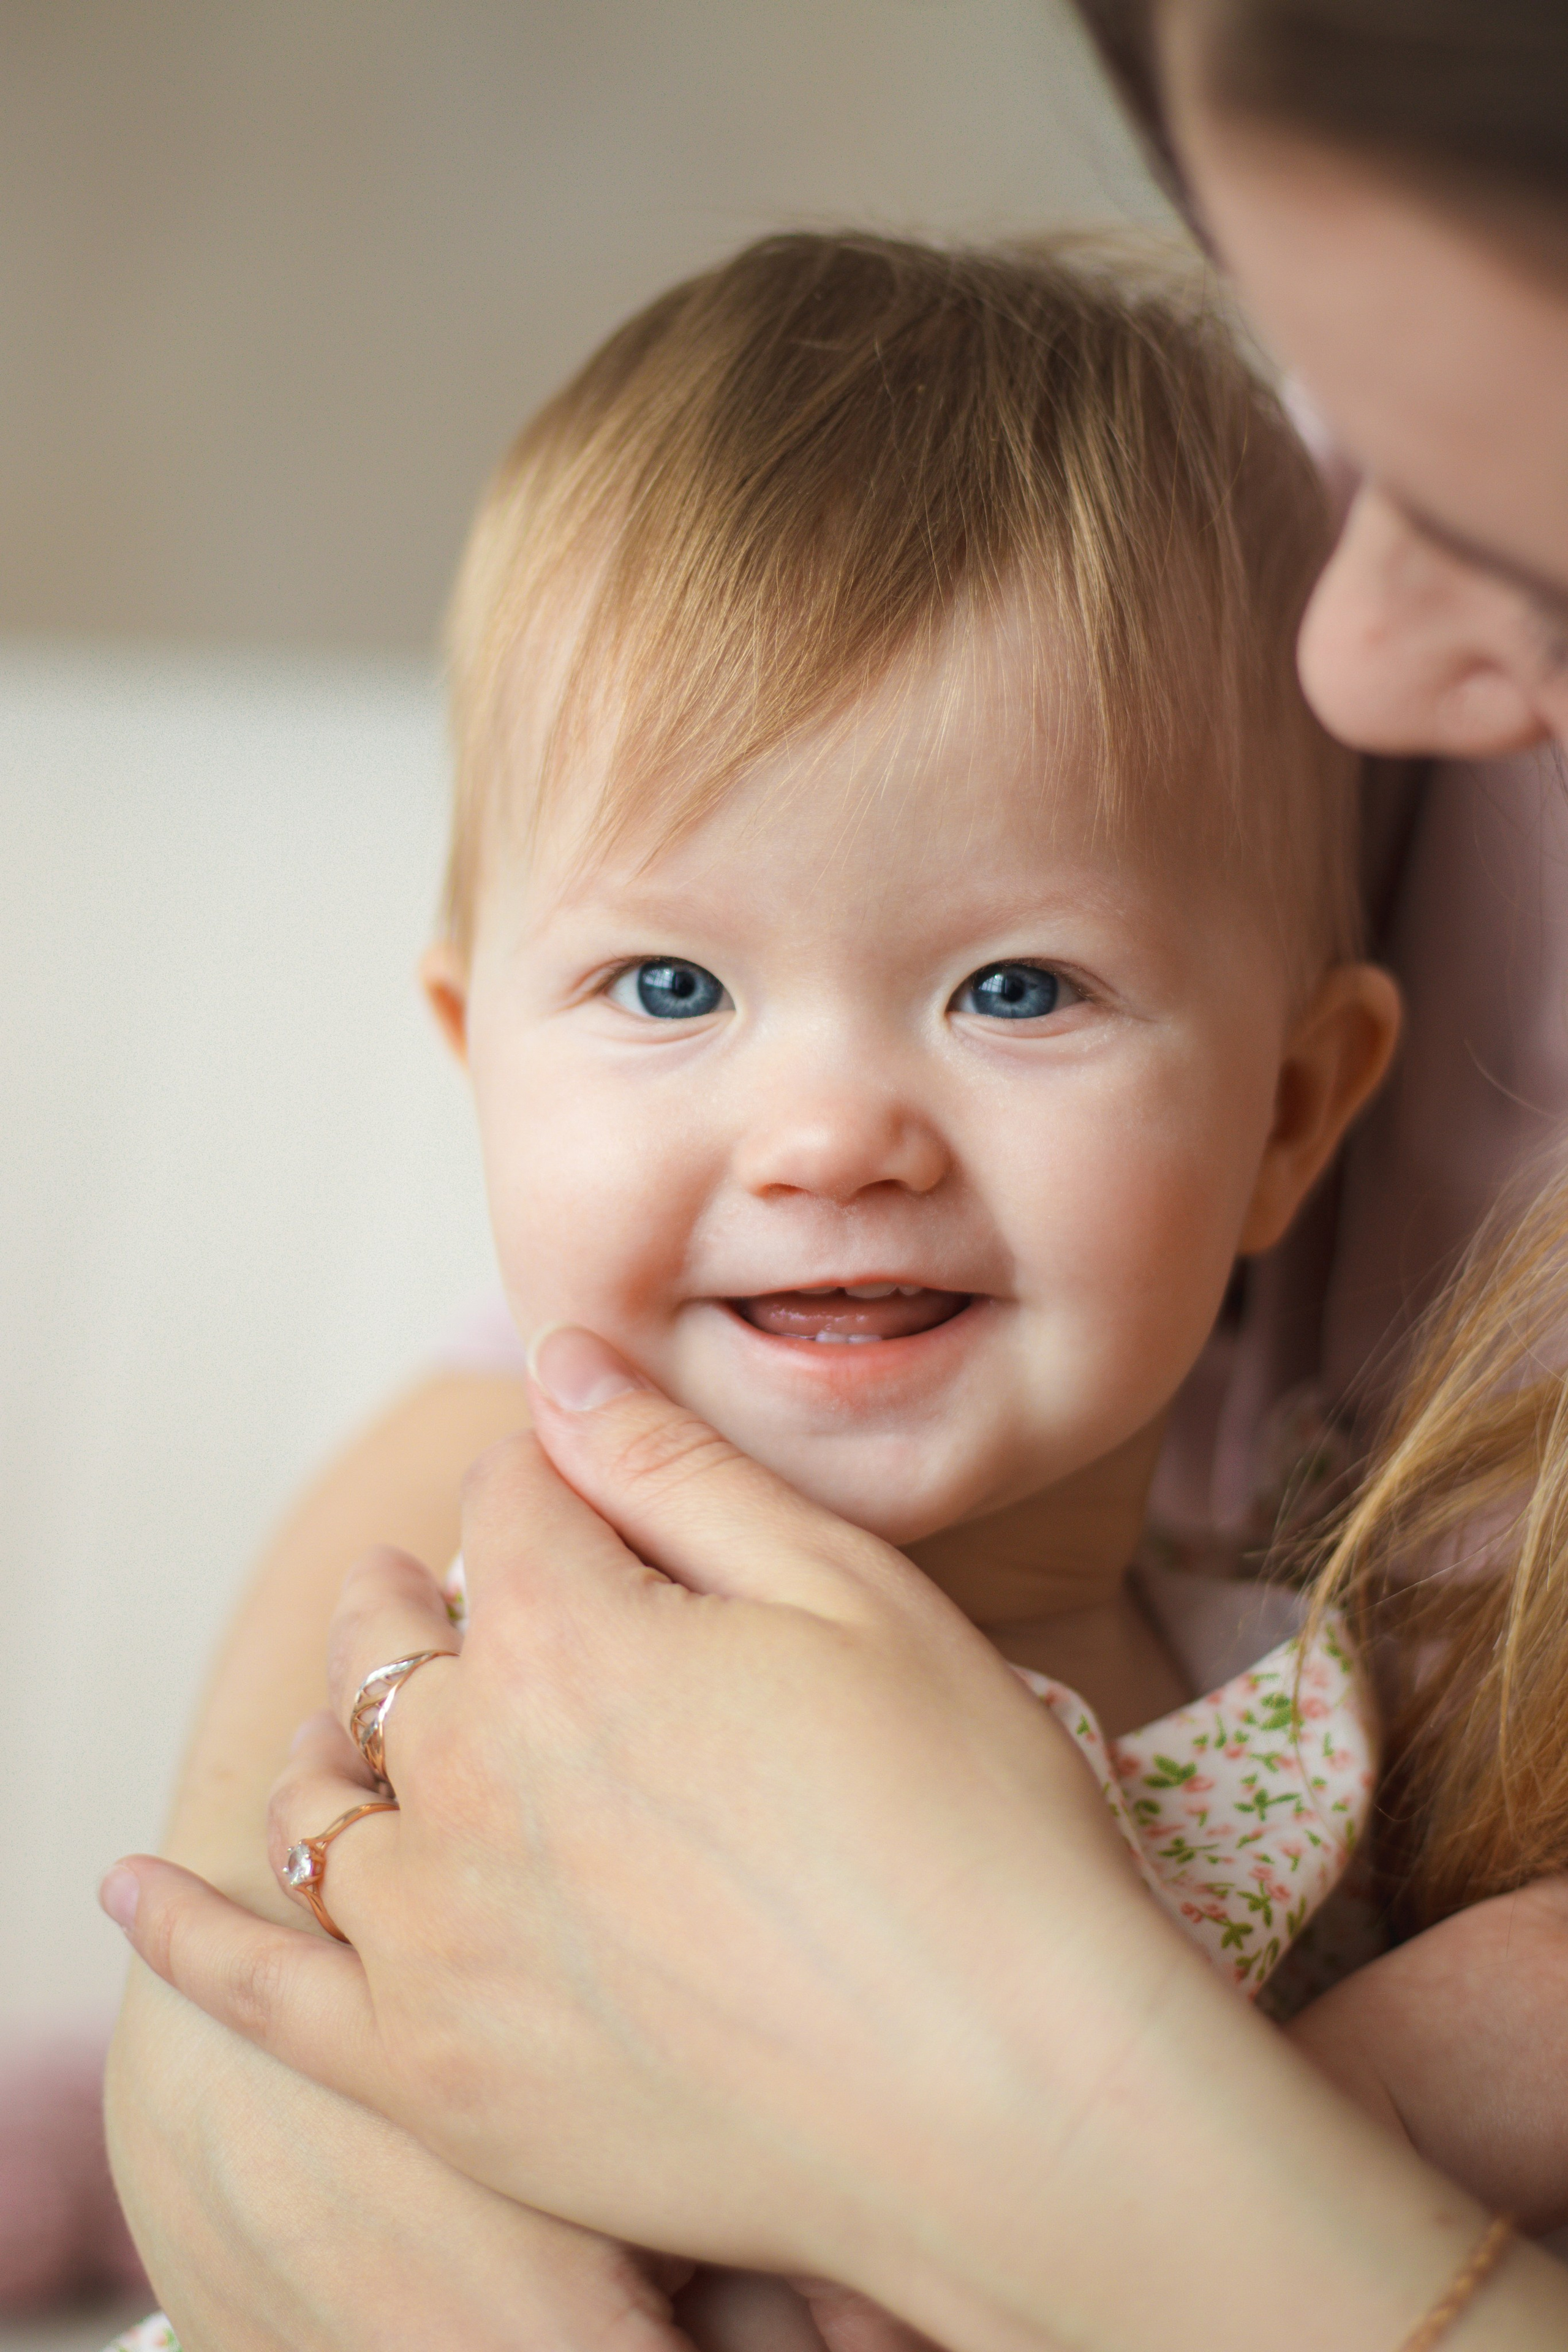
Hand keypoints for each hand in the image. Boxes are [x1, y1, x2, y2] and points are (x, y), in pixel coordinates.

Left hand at [102, 1333, 1538, 2351]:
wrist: (1010, 2101)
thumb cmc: (966, 1829)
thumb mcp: (847, 1594)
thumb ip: (677, 1469)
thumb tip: (558, 1356)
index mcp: (569, 1631)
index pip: (509, 1500)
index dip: (549, 1477)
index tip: (581, 1488)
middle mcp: (468, 1769)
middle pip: (399, 1640)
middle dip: (425, 1592)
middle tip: (452, 1589)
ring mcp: (435, 1931)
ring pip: (327, 1791)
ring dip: (339, 1729)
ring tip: (357, 1713)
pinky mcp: (433, 2074)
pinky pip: (255, 1984)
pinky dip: (183, 1924)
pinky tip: (131, 1881)